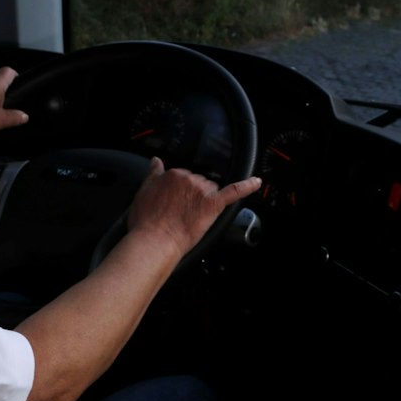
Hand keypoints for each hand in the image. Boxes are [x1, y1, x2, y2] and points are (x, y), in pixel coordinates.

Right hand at [125, 158, 262, 259]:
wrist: (154, 240)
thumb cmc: (147, 221)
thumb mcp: (143, 190)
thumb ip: (153, 173)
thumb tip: (156, 161)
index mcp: (173, 174)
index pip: (184, 177)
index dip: (181, 192)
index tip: (176, 203)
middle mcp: (189, 179)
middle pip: (200, 183)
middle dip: (194, 196)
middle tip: (181, 213)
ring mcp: (203, 191)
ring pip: (212, 190)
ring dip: (206, 200)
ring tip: (192, 217)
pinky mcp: (214, 204)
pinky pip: (235, 191)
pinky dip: (247, 186)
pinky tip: (257, 182)